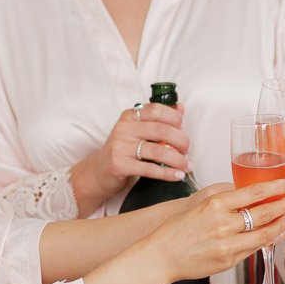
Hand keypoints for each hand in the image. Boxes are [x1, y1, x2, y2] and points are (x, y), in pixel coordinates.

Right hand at [74, 102, 191, 206]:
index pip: (156, 109)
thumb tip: (181, 108)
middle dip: (181, 141)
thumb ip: (158, 119)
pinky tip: (177, 175)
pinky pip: (150, 169)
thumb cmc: (123, 149)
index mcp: (130, 116)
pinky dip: (167, 173)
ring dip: (177, 159)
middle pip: (162, 130)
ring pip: (158, 151)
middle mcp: (124, 128)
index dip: (175, 118)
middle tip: (186, 150)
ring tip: (186, 165)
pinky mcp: (120, 165)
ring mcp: (121, 147)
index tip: (182, 128)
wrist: (98, 171)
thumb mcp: (137, 130)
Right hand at [149, 181, 284, 282]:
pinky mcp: (229, 261)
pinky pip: (255, 249)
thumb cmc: (177, 229)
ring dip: (283, 224)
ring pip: (265, 234)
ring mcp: (228, 244)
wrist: (160, 256)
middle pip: (264, 213)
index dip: (276, 188)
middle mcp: (224, 224)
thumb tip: (250, 192)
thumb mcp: (201, 204)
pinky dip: (270, 239)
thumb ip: (226, 198)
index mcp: (216, 204)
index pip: (255, 192)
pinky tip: (278, 233)